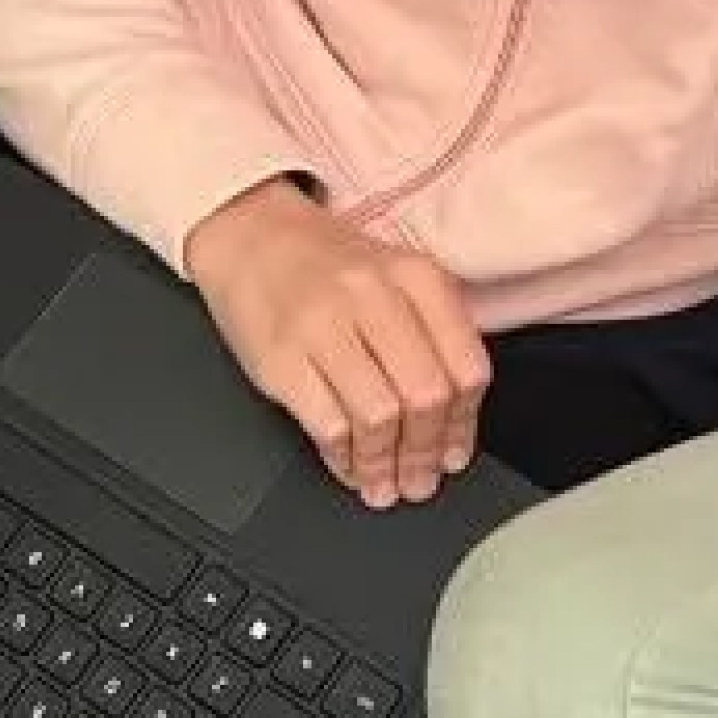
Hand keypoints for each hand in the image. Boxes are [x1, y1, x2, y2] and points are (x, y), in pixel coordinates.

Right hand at [183, 180, 488, 507]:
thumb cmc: (326, 266)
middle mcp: (373, 296)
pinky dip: (343, 457)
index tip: (454, 454)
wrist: (250, 234)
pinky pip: (327, 424)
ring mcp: (323, 326)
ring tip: (384, 484)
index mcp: (416, 277)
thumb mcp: (395, 278)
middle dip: (426, 453)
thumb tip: (453, 421)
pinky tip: (347, 464)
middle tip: (420, 481)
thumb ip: (433, 334)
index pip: (466, 366)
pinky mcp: (279, 358)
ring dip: (385, 465)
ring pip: (379, 417)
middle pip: (426, 395)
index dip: (464, 425)